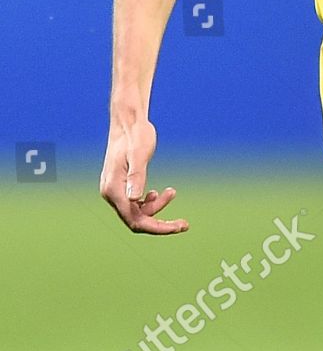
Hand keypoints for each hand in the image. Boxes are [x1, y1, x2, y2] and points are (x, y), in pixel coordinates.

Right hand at [99, 117, 187, 234]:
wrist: (129, 122)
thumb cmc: (136, 136)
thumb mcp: (140, 155)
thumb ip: (137, 176)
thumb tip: (135, 199)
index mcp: (113, 190)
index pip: (135, 221)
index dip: (157, 228)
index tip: (179, 227)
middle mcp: (110, 193)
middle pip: (136, 221)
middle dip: (160, 223)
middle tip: (185, 224)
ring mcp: (115, 191)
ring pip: (137, 212)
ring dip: (156, 207)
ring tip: (172, 191)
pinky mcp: (121, 186)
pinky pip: (135, 204)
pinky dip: (150, 202)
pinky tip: (158, 193)